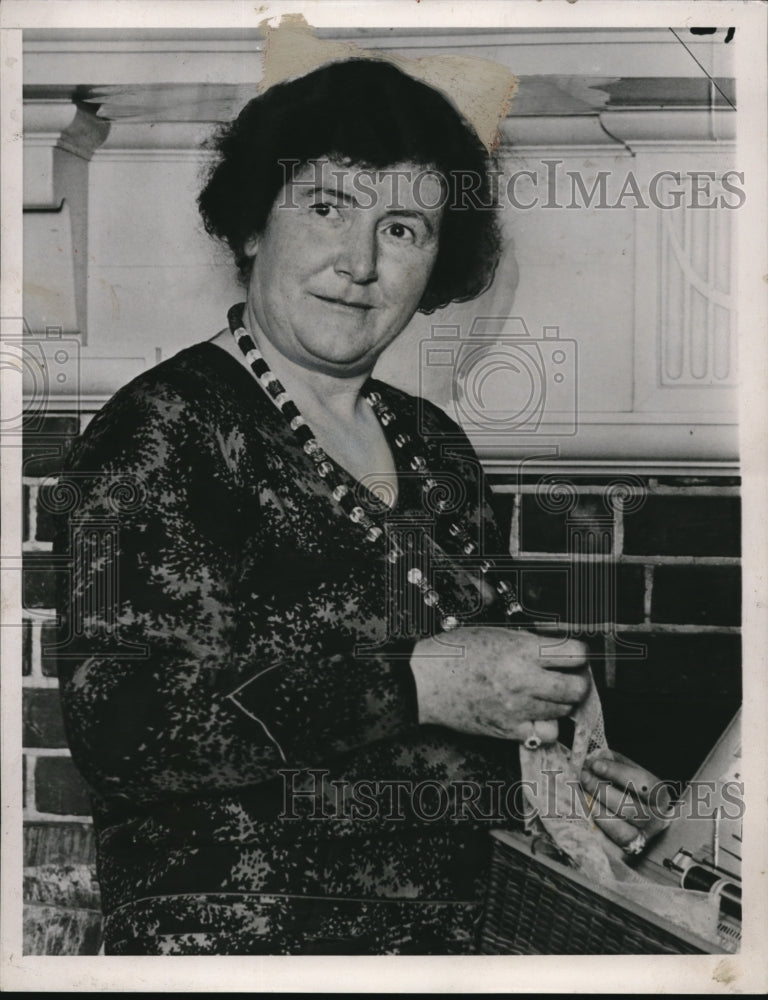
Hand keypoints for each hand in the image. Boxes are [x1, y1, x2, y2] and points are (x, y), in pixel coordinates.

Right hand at [409, 627, 588, 743]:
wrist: (424, 682)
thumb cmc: (453, 652)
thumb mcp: (494, 633)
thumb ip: (527, 641)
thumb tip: (556, 647)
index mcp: (520, 650)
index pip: (575, 654)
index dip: (578, 653)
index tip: (572, 654)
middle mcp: (524, 680)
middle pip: (576, 688)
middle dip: (577, 681)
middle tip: (567, 676)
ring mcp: (518, 708)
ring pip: (563, 711)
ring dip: (561, 702)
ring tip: (547, 694)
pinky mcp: (509, 730)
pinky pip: (546, 734)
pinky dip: (546, 726)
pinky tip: (536, 715)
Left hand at [579, 750, 672, 854]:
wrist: (639, 820)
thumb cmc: (630, 791)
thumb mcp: (628, 772)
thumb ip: (615, 763)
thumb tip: (594, 757)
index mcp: (660, 797)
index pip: (644, 785)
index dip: (619, 773)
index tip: (596, 764)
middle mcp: (655, 821)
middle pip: (630, 809)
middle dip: (602, 791)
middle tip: (583, 777)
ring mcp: (642, 840)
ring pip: (621, 831)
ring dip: (597, 810)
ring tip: (581, 794)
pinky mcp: (625, 854)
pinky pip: (608, 846)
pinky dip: (594, 830)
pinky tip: (582, 814)